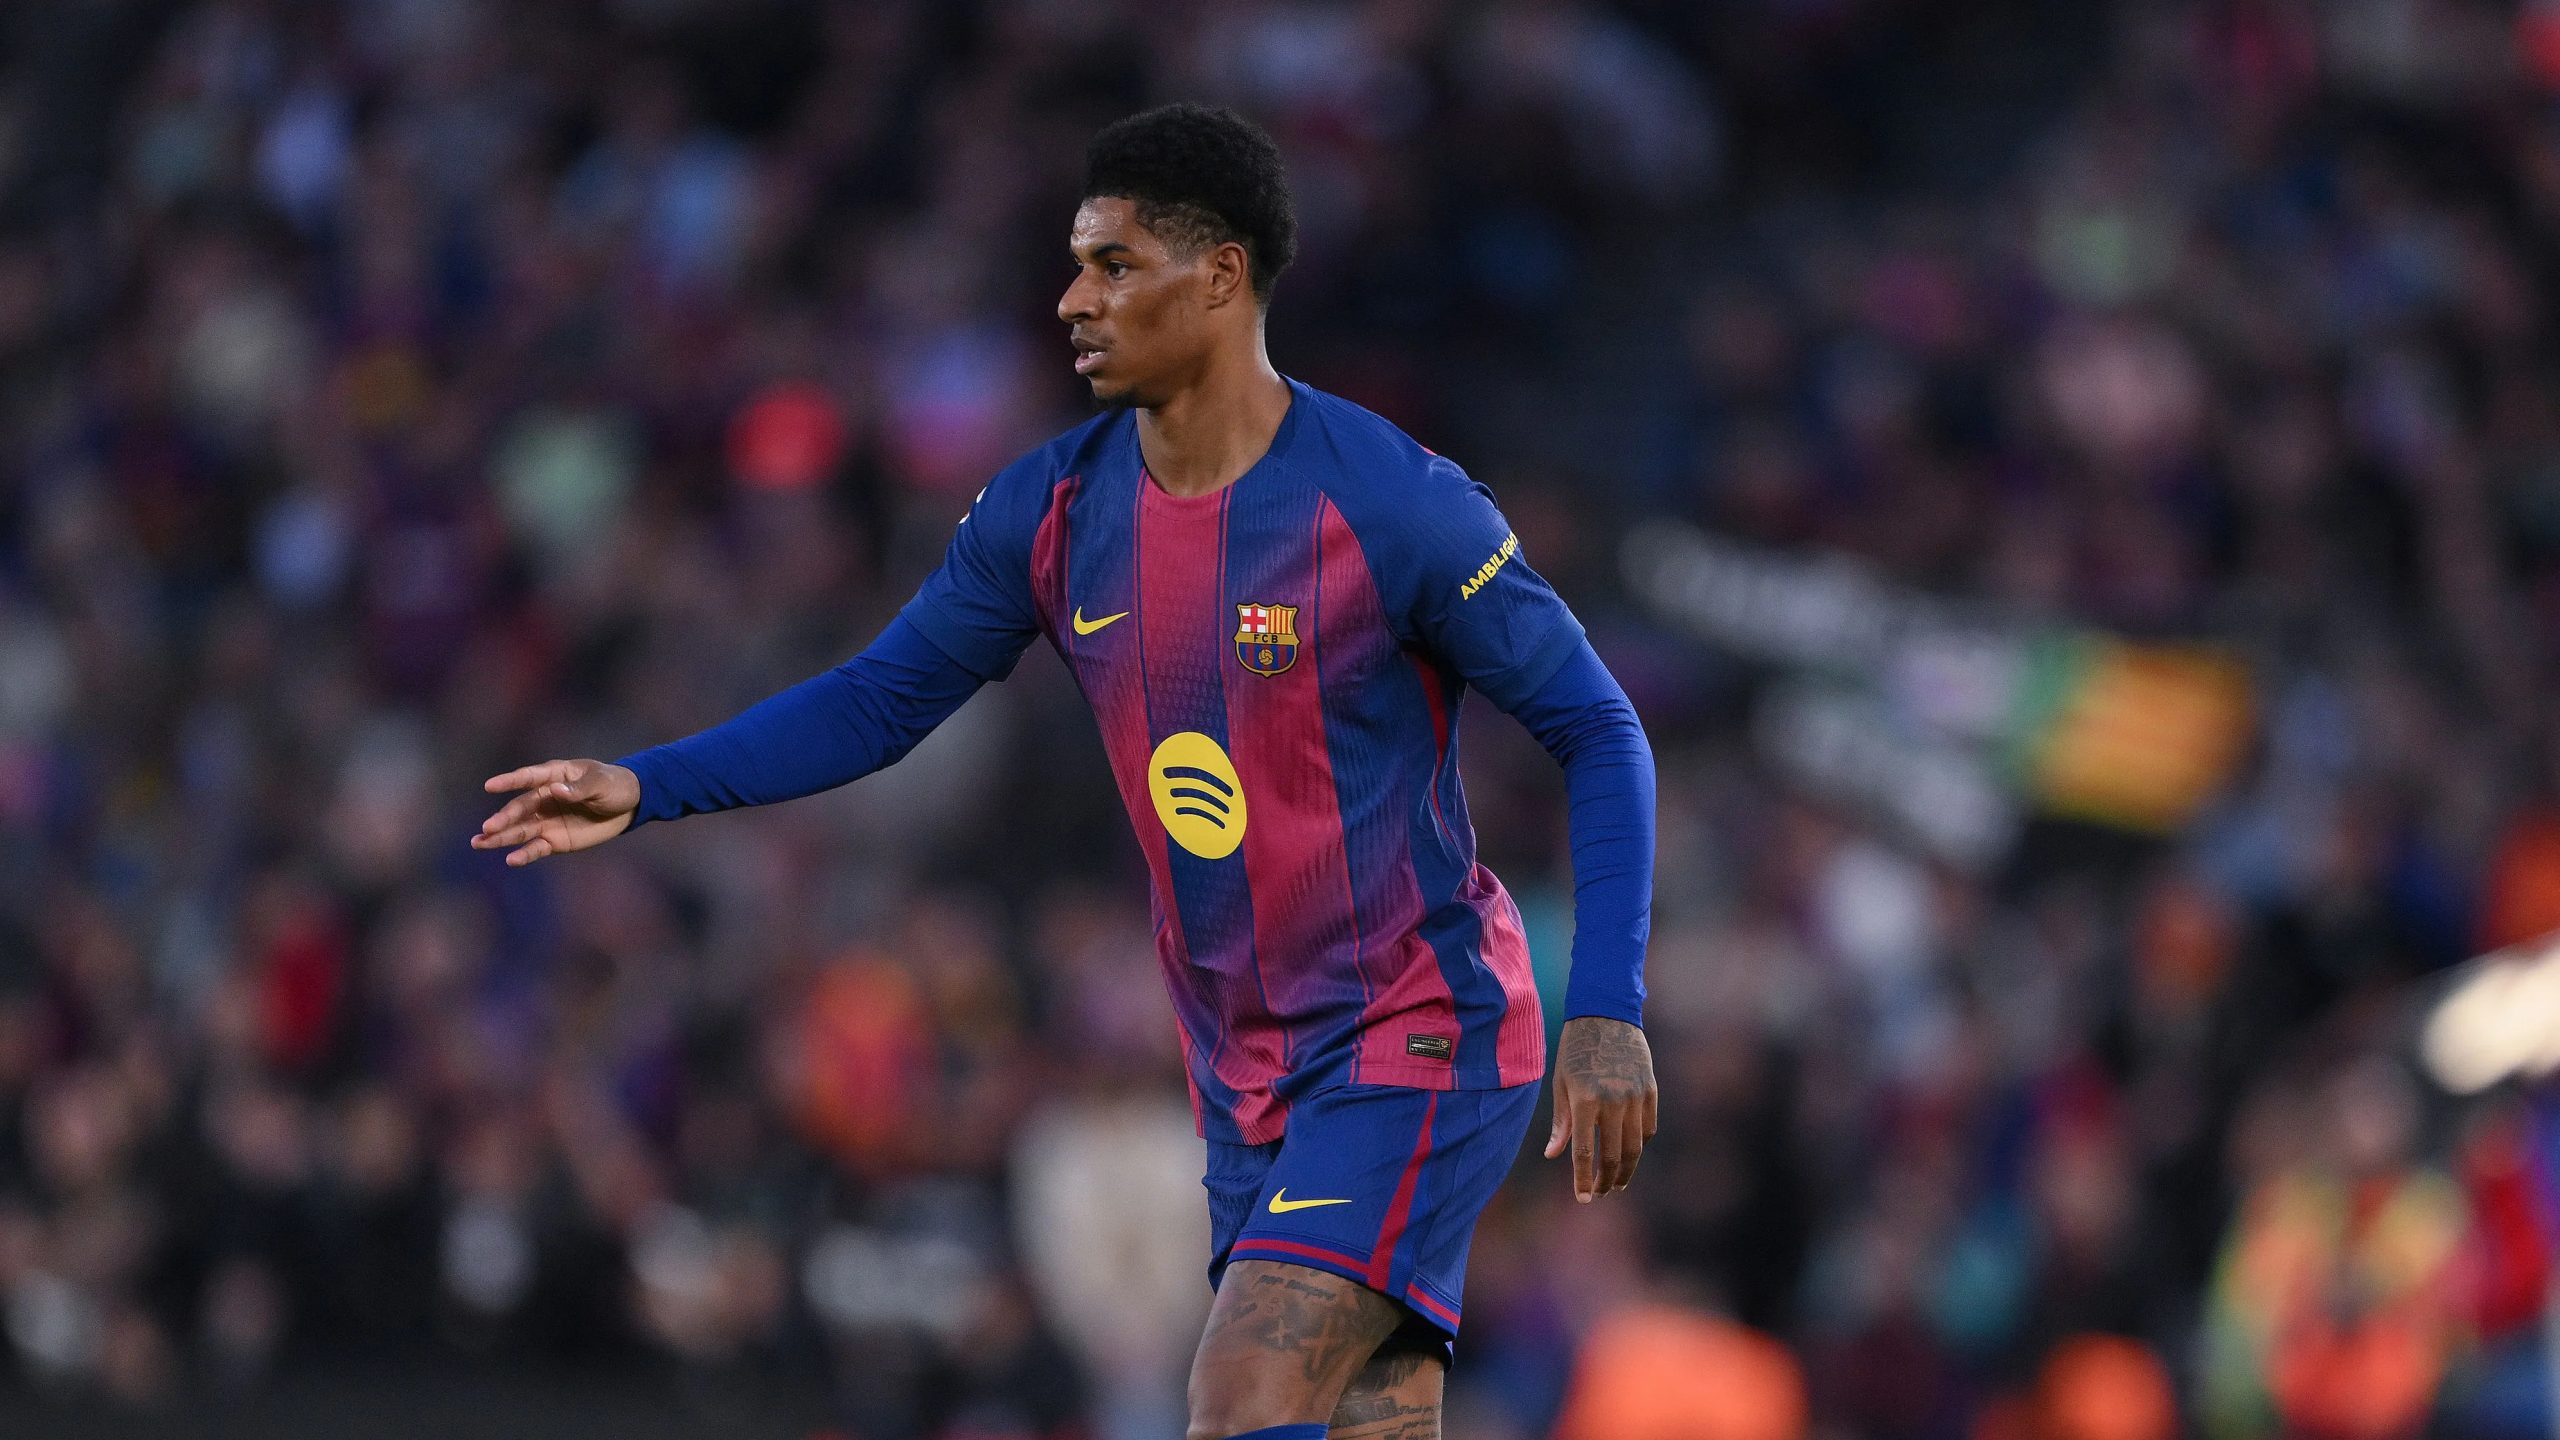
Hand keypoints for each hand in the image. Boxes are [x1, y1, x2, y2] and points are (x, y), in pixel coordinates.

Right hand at [472, 759, 639, 865]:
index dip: (510, 781)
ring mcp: (546, 820)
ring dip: (500, 837)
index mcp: (554, 776)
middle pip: (519, 808)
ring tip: (478, 843)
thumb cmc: (613, 786)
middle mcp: (544, 798)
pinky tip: (510, 860)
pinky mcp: (553, 839)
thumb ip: (579, 788)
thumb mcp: (601, 783)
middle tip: (487, 827)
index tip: (489, 786)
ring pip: (519, 829)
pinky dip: (524, 854)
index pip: (528, 778)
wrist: (627, 806)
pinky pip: (535, 848)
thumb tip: (556, 790)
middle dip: (503, 818)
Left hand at [1542, 1016, 1657, 1202]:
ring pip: (1635, 1147)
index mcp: (1585, 1100)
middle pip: (1614, 1156)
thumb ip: (1561, 1122)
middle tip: (1600, 1193)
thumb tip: (1553, 1155)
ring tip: (1617, 1183)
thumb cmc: (1575, 1049)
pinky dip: (1640, 1144)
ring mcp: (1635, 1096)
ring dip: (1626, 1170)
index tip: (1583, 1199)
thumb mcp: (1561, 1083)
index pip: (1585, 1152)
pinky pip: (1648, 1127)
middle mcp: (1613, 1101)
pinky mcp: (1651, 1090)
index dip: (1583, 1180)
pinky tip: (1630, 1152)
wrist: (1606, 1014)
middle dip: (1607, 1181)